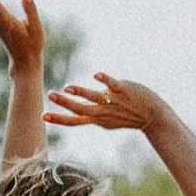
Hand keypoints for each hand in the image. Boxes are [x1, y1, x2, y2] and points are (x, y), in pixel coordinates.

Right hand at [45, 73, 170, 134]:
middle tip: (48, 95)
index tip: (43, 116)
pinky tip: (96, 75)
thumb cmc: (129, 115)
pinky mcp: (123, 90)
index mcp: (97, 119)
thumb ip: (93, 111)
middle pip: (80, 109)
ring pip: (93, 98)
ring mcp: (113, 101)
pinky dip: (105, 80)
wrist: (153, 116)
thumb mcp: (108, 117)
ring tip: (66, 88)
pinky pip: (112, 84)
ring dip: (80, 93)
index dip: (59, 118)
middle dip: (64, 104)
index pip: (74, 120)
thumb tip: (79, 105)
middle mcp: (103, 112)